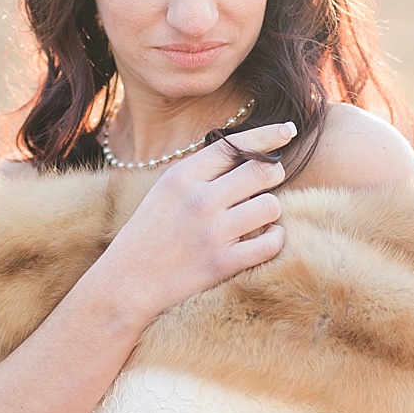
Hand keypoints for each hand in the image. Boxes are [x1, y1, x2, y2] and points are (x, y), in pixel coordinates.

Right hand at [95, 121, 296, 325]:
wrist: (127, 282)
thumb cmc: (149, 233)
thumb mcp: (164, 191)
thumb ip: (201, 172)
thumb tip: (247, 152)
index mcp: (182, 177)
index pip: (234, 145)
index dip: (267, 135)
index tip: (287, 130)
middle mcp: (199, 200)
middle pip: (262, 170)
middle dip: (272, 173)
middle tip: (267, 181)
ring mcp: (212, 232)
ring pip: (271, 206)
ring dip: (269, 210)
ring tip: (257, 217)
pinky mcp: (223, 263)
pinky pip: (271, 243)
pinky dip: (273, 239)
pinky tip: (262, 239)